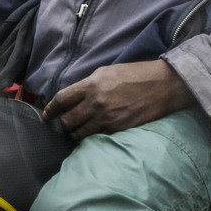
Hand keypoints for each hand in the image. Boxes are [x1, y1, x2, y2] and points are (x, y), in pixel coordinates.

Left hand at [43, 61, 191, 139]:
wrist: (163, 85)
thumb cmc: (136, 75)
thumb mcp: (108, 72)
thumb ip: (88, 85)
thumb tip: (74, 97)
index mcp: (91, 85)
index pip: (61, 100)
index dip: (50, 109)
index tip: (46, 115)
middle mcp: (96, 103)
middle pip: (67, 121)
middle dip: (63, 124)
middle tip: (65, 123)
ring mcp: (107, 118)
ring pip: (80, 134)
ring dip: (76, 133)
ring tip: (79, 130)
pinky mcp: (119, 129)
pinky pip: (97, 138)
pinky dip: (93, 138)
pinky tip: (95, 133)